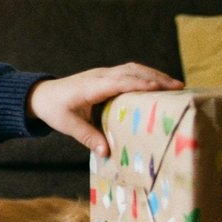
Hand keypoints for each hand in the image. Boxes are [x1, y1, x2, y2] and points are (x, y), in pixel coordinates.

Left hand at [28, 62, 182, 156]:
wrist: (42, 95)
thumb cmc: (55, 110)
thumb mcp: (69, 126)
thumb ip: (88, 137)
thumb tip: (106, 152)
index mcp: (90, 87)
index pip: (118, 82)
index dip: (138, 84)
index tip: (158, 87)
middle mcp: (99, 76)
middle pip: (131, 72)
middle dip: (155, 77)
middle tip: (179, 87)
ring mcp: (103, 73)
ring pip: (132, 68)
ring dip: (154, 74)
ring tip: (176, 85)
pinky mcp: (106, 75)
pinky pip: (129, 71)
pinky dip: (146, 75)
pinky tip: (159, 83)